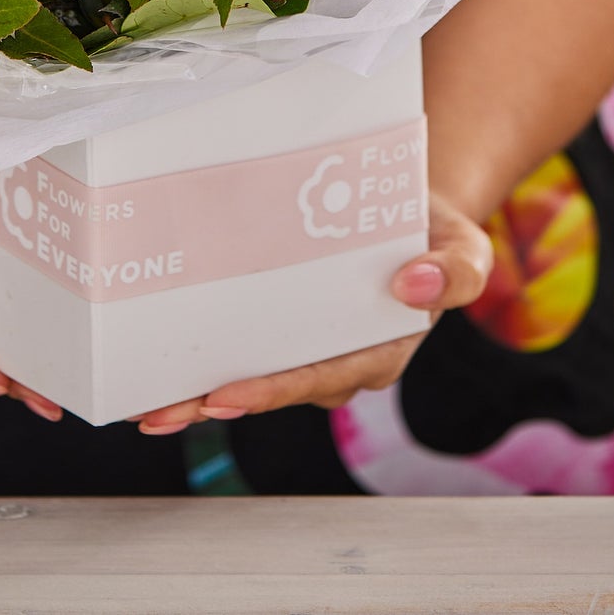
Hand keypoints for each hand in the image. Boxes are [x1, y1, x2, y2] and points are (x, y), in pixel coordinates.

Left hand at [129, 191, 493, 434]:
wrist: (410, 204)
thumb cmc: (433, 230)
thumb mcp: (465, 244)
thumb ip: (455, 269)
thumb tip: (414, 284)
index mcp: (379, 349)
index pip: (320, 377)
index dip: (272, 389)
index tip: (226, 396)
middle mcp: (338, 359)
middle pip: (271, 387)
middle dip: (214, 403)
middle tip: (162, 409)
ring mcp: (307, 347)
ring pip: (249, 376)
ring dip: (198, 393)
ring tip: (147, 403)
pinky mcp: (283, 327)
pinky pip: (242, 348)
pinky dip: (204, 361)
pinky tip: (162, 368)